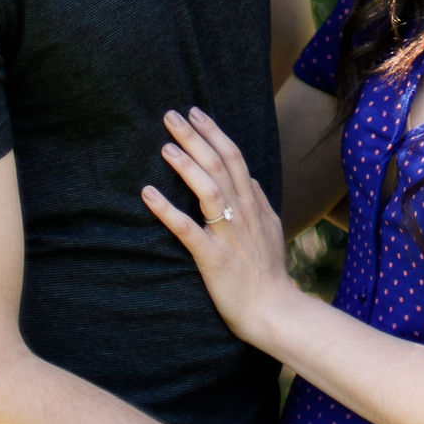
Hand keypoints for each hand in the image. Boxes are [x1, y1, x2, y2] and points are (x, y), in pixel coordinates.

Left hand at [142, 107, 296, 342]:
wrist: (275, 311)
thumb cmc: (269, 273)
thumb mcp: (272, 229)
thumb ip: (259, 202)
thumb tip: (250, 178)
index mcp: (254, 204)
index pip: (235, 157)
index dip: (214, 132)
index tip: (195, 112)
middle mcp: (243, 213)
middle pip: (220, 165)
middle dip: (195, 137)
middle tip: (171, 115)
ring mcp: (229, 235)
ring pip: (208, 190)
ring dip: (186, 165)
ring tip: (165, 147)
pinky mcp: (214, 258)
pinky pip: (188, 230)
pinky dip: (167, 210)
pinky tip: (148, 195)